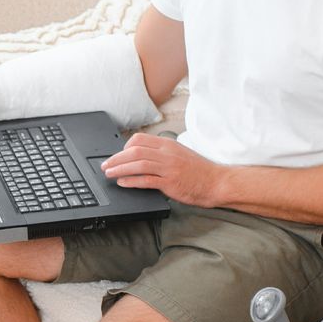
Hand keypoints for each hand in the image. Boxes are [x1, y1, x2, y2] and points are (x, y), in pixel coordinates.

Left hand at [100, 133, 224, 205]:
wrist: (217, 182)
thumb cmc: (200, 171)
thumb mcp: (180, 155)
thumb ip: (162, 154)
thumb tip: (142, 157)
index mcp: (168, 144)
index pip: (139, 139)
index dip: (124, 147)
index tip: (118, 156)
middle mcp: (167, 153)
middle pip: (134, 151)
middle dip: (116, 158)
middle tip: (105, 165)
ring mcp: (169, 167)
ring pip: (137, 164)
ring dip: (119, 168)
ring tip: (109, 173)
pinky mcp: (170, 182)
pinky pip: (146, 180)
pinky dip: (131, 180)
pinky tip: (122, 182)